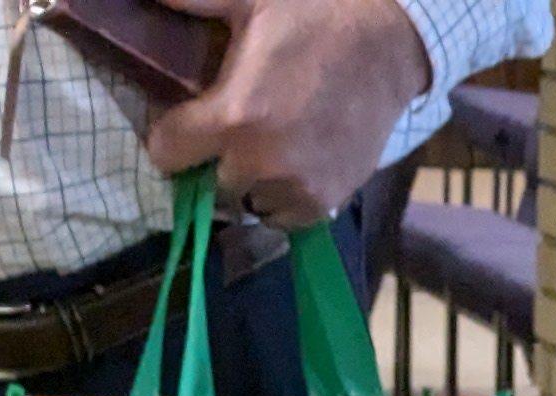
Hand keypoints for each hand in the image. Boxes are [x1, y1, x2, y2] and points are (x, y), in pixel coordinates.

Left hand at [149, 0, 430, 223]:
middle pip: (209, 184)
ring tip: (268, 146)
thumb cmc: (314, 12)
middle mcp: (261, 163)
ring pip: (249, 202)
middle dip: (214, 159)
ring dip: (251, 182)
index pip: (167, 153)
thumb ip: (194, 2)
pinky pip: (285, 216)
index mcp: (234, 117)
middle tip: (234, 129)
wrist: (388, 41)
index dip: (170, 134)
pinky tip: (295, 161)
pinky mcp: (325, 201)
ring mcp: (295, 188)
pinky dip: (283, 196)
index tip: (183, 120)